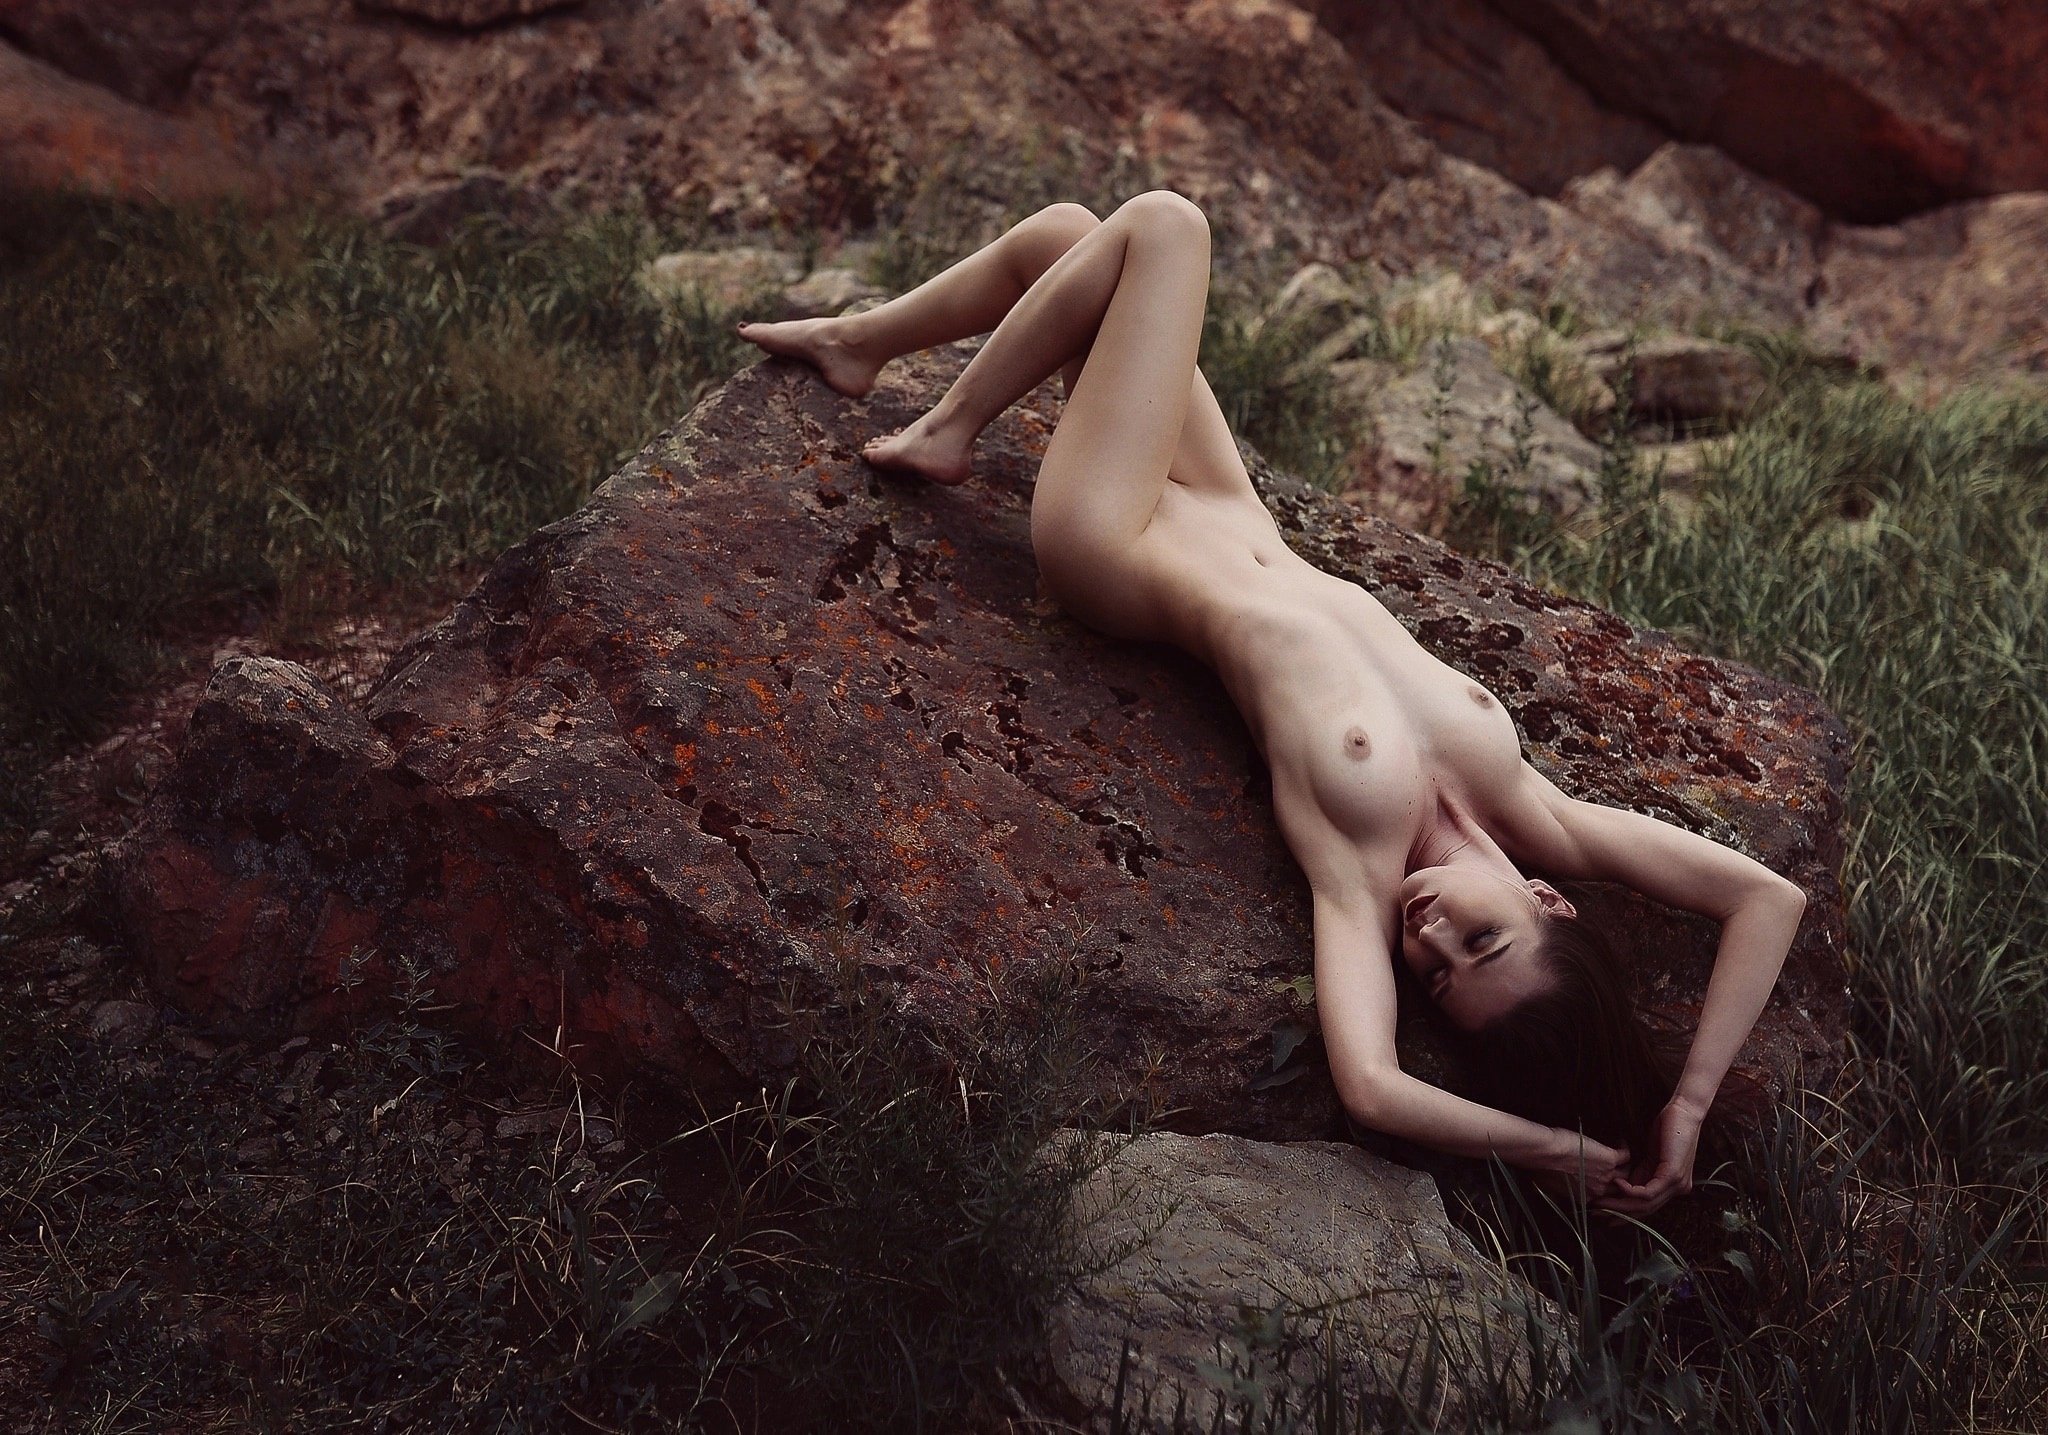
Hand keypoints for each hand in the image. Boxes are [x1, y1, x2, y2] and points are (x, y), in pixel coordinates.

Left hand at [1529, 1130, 1632, 1205]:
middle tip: (1618, 1170)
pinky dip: (1624, 1148)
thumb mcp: (1549, 1188)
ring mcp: (1606, 1175)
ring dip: (1625, 1166)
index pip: (1603, 1197)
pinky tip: (1621, 1142)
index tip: (1603, 1180)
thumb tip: (1558, 1189)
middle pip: (1618, 1188)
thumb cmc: (1542, 1169)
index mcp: (1585, 1198)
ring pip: (1625, 1174)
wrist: (1546, 1154)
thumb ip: (1560, 1191)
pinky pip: (1625, 1156)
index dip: (1604, 1188)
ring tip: (1620, 1157)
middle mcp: (1598, 1190)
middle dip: (1619, 1181)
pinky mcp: (1609, 1159)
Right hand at [1596, 1098, 1704, 1215]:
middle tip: (1597, 1213)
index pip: (1647, 1207)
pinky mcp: (1672, 1175)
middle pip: (1645, 1210)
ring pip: (1646, 1204)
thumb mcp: (1650, 1156)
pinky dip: (1630, 1191)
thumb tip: (1622, 1186)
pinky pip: (1648, 1192)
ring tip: (1602, 1201)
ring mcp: (1677, 1184)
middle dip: (1620, 1214)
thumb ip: (1641, 1173)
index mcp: (1671, 1185)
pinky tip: (1618, 1184)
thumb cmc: (1667, 1129)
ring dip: (1621, 1205)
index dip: (1625, 1213)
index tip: (1605, 1213)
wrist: (1684, 1111)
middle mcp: (1677, 1189)